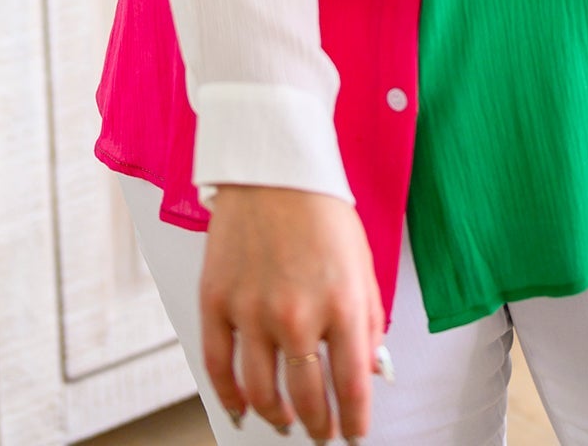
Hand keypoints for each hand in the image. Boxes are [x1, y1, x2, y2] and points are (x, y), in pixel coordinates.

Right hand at [201, 187, 386, 441]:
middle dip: (318, 425)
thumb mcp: (363, 263)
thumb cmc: (320, 208)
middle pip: (308, 398)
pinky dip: (229, 397)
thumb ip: (370, 319)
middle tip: (321, 433)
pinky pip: (219, 366)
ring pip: (263, 392)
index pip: (352, 385)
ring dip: (277, 418)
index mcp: (343, 303)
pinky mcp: (217, 301)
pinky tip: (241, 408)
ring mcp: (253, 311)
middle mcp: (298, 314)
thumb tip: (370, 368)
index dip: (355, 420)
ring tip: (285, 423)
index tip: (353, 433)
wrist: (273, 168)